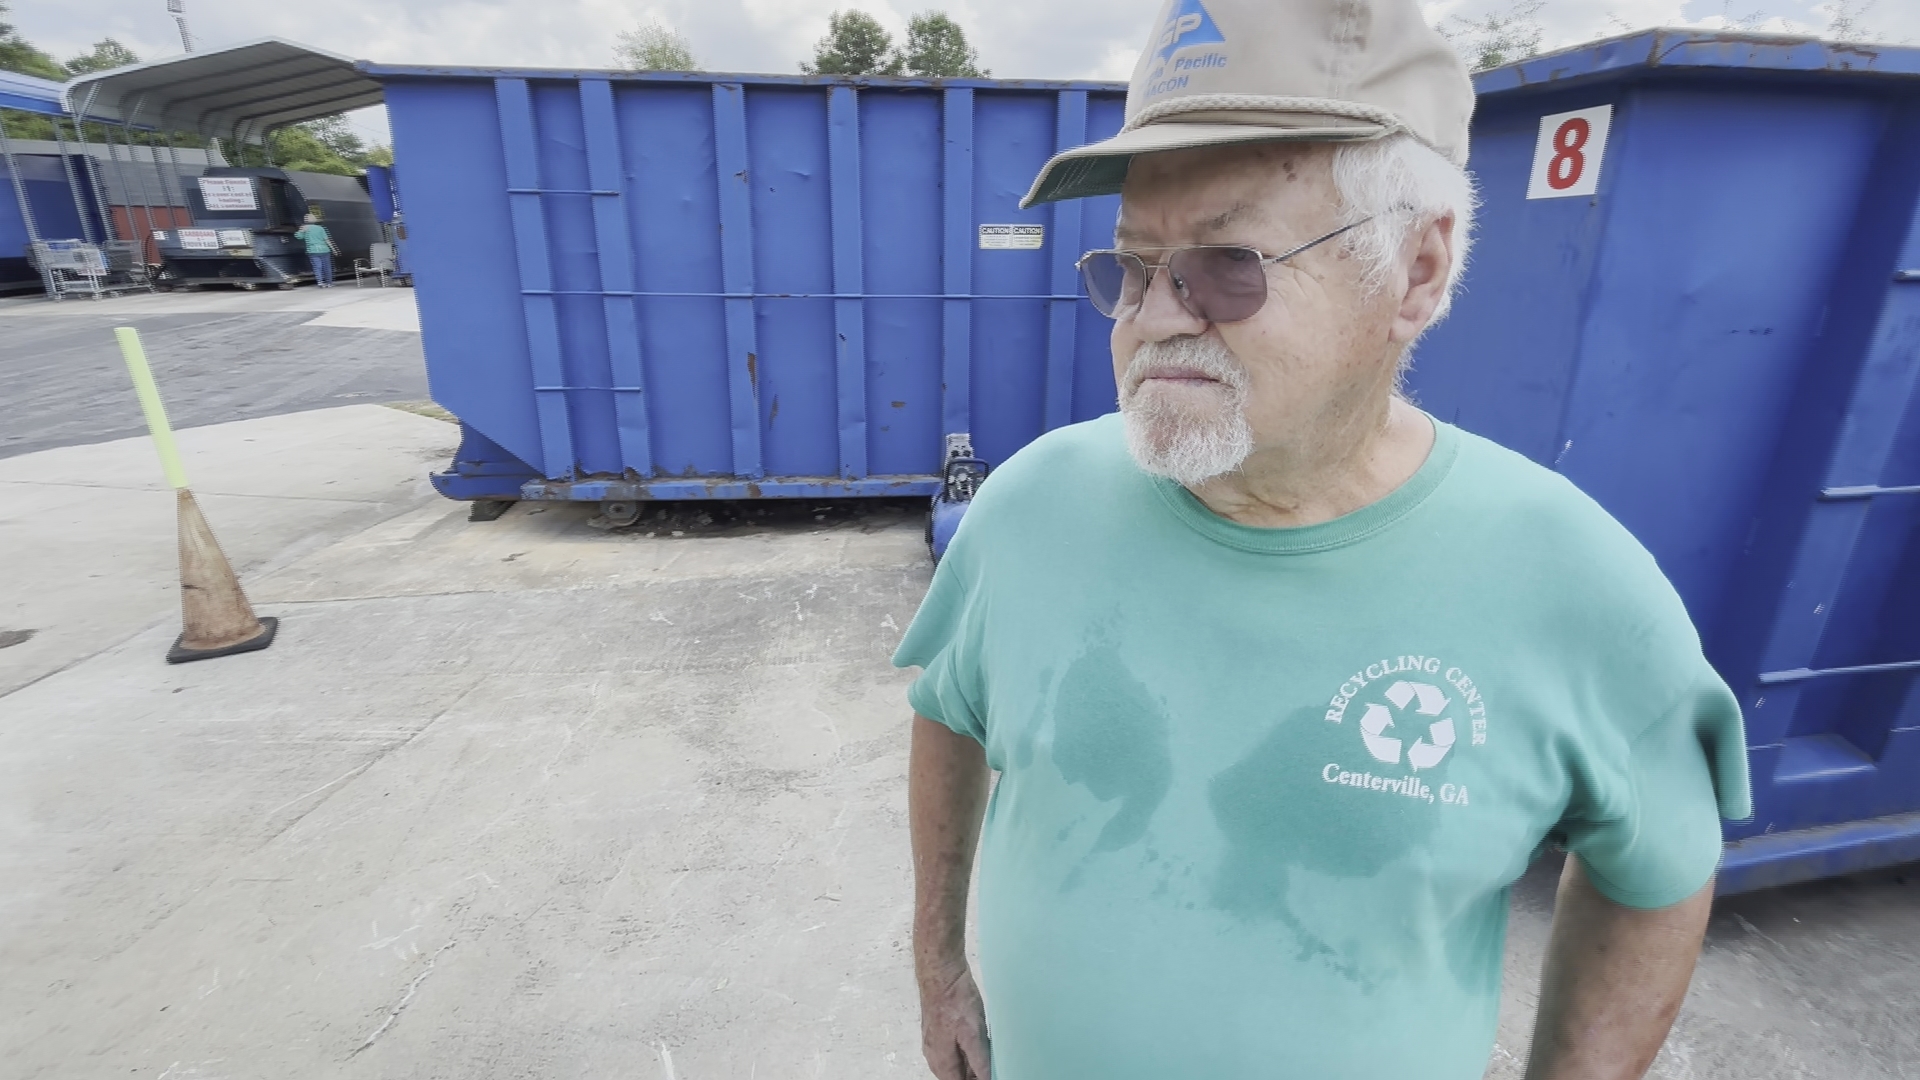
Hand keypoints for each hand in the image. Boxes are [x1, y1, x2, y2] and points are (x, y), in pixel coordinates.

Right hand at [919, 963, 990, 1079]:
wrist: (940, 971)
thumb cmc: (955, 1000)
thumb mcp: (973, 1034)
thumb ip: (980, 1061)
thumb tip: (987, 1079)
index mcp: (941, 1062)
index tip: (993, 1075)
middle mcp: (934, 1055)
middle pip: (955, 1076)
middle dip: (974, 1074)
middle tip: (994, 1067)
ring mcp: (934, 1042)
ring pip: (954, 1063)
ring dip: (971, 1064)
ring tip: (989, 1055)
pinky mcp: (938, 1029)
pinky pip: (952, 1050)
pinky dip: (966, 1052)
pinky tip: (979, 1042)